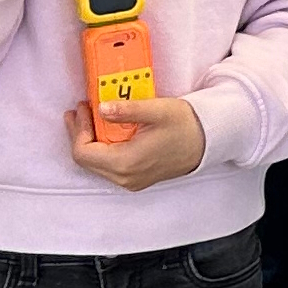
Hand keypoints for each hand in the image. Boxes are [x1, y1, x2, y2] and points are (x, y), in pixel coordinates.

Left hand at [68, 93, 207, 190]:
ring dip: (90, 139)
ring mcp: (131, 180)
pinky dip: (102, 146)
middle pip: (86, 159)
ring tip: (91, 117)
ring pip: (96, 163)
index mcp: (126, 162)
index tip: (83, 108)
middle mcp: (125, 177)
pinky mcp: (136, 177)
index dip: (78, 129)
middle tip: (82, 110)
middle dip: (80, 133)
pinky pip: (108, 165)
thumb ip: (127, 109)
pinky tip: (107, 130)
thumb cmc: (186, 126)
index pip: (84, 152)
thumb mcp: (157, 111)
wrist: (209, 142)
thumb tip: (101, 108)